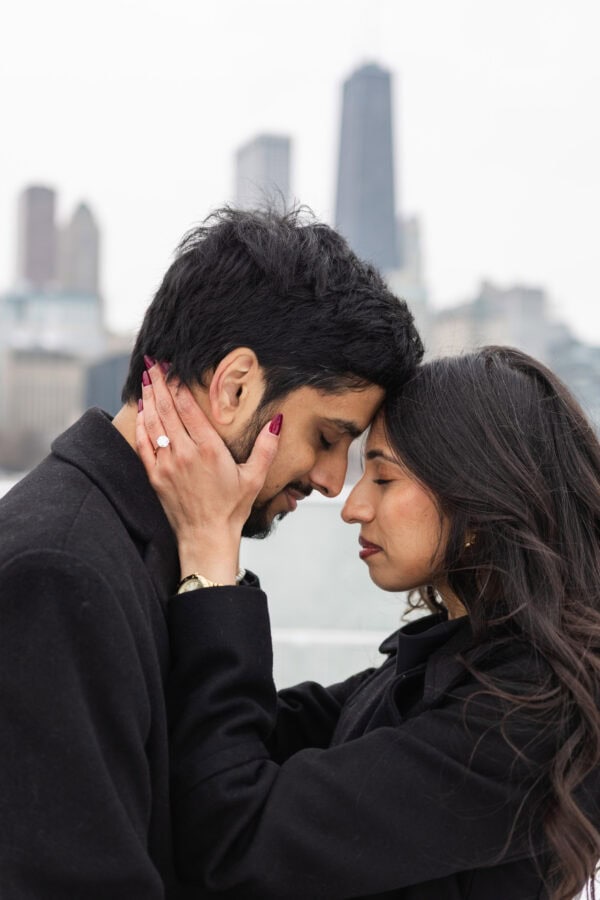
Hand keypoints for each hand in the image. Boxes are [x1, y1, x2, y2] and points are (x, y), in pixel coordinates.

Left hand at [136, 362, 281, 583]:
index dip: (179, 386)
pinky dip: (141, 424)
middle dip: (160, 384)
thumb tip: (276, 421)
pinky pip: (143, 444)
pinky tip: (141, 411)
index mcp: (209, 449)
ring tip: (146, 380)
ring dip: (149, 399)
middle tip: (153, 365)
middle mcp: (185, 453)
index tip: (174, 369)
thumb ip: (266, 447)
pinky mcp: (155, 476)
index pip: (188, 409)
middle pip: (167, 410)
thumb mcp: (255, 477)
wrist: (206, 537)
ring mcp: (166, 465)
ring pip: (153, 423)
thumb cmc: (232, 509)